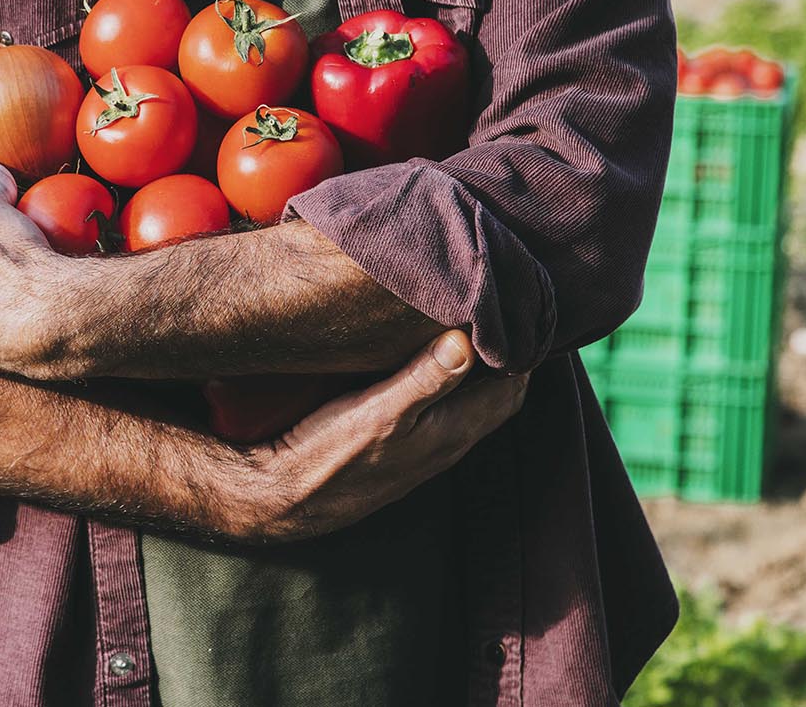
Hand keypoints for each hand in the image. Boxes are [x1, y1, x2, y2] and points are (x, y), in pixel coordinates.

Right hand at [214, 330, 527, 542]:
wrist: (285, 497)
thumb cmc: (329, 455)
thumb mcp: (378, 412)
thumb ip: (424, 379)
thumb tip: (467, 340)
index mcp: (452, 432)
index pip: (510, 387)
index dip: (520, 349)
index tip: (517, 310)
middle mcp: (446, 442)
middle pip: (496, 394)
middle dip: (504, 354)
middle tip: (499, 310)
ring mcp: (423, 447)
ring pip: (469, 401)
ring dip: (476, 367)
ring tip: (469, 324)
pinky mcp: (399, 445)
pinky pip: (441, 407)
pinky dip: (448, 378)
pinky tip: (427, 358)